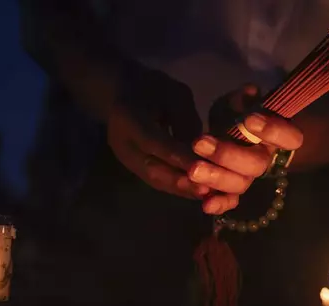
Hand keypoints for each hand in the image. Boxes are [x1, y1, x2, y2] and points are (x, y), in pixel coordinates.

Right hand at [107, 70, 208, 198]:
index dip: (179, 157)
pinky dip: (177, 187)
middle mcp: (122, 143)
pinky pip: (156, 180)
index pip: (155, 142)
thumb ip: (186, 120)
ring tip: (207, 195)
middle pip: (152, 169)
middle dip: (181, 181)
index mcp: (128, 118)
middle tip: (208, 190)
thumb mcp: (173, 93)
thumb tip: (201, 150)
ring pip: (154, 179)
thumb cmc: (150, 86)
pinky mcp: (133, 167)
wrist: (120, 91)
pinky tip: (197, 191)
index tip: (204, 167)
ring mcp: (126, 158)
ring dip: (181, 189)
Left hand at [188, 85, 302, 214]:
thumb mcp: (237, 102)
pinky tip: (205, 205)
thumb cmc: (236, 114)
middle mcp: (265, 159)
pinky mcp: (232, 192)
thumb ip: (241, 99)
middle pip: (255, 164)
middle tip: (200, 143)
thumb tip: (248, 93)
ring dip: (216, 177)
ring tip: (193, 169)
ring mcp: (248, 177)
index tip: (251, 119)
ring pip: (240, 184)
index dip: (274, 131)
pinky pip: (230, 202)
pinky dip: (219, 204)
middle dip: (227, 154)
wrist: (229, 135)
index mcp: (275, 137)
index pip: (290, 138)